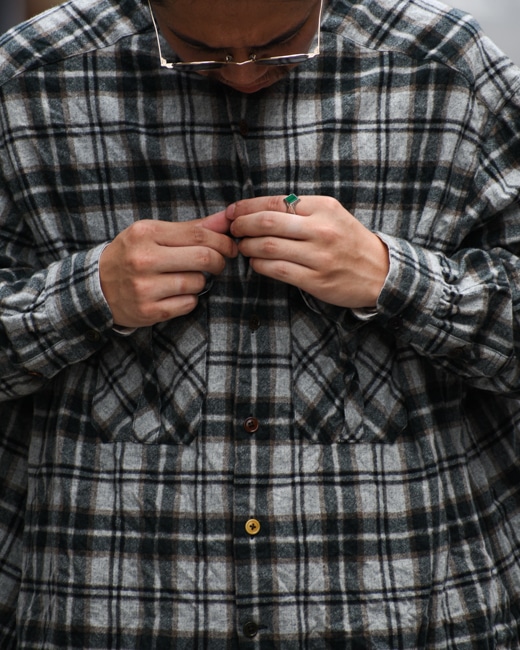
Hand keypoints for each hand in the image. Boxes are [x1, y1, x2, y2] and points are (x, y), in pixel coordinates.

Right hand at [99, 211, 236, 326]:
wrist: (96, 287)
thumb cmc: (132, 255)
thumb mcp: (154, 234)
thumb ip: (191, 227)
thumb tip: (227, 219)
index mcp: (146, 233)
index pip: (199, 234)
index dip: (222, 241)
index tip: (230, 247)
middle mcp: (143, 259)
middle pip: (203, 258)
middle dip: (219, 261)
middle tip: (218, 264)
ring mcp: (144, 287)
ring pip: (197, 283)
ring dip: (201, 281)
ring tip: (188, 278)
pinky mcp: (148, 311)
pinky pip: (188, 304)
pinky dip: (190, 299)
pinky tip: (177, 294)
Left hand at [227, 195, 388, 308]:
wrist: (380, 273)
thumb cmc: (348, 241)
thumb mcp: (331, 214)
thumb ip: (300, 209)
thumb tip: (257, 209)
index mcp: (323, 207)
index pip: (275, 201)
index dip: (246, 206)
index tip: (232, 211)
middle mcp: (321, 230)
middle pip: (267, 223)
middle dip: (241, 225)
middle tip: (232, 229)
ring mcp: (319, 257)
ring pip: (268, 247)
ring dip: (247, 247)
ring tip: (242, 246)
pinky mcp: (316, 280)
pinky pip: (278, 270)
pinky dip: (260, 265)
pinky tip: (255, 263)